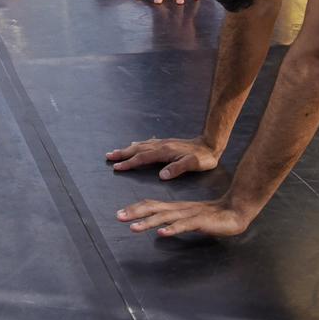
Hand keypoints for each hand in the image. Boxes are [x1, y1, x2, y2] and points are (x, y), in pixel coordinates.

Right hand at [105, 135, 220, 178]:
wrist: (210, 144)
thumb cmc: (203, 157)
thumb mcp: (192, 164)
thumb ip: (177, 168)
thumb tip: (161, 176)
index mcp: (164, 152)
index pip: (142, 158)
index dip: (129, 163)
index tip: (117, 167)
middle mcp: (161, 145)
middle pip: (137, 149)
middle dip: (122, 154)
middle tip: (108, 156)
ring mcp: (163, 143)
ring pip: (141, 145)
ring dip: (127, 149)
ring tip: (116, 151)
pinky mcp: (166, 143)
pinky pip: (147, 143)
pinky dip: (138, 145)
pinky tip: (135, 145)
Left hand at [116, 196, 251, 239]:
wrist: (233, 211)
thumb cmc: (210, 216)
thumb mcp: (187, 217)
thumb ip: (173, 219)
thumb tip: (157, 226)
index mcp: (174, 207)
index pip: (151, 205)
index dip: (135, 209)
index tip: (120, 214)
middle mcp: (178, 209)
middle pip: (153, 208)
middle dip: (134, 213)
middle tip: (118, 217)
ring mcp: (188, 215)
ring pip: (164, 217)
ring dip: (148, 222)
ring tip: (134, 227)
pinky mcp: (199, 222)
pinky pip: (183, 226)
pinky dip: (171, 229)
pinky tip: (162, 233)